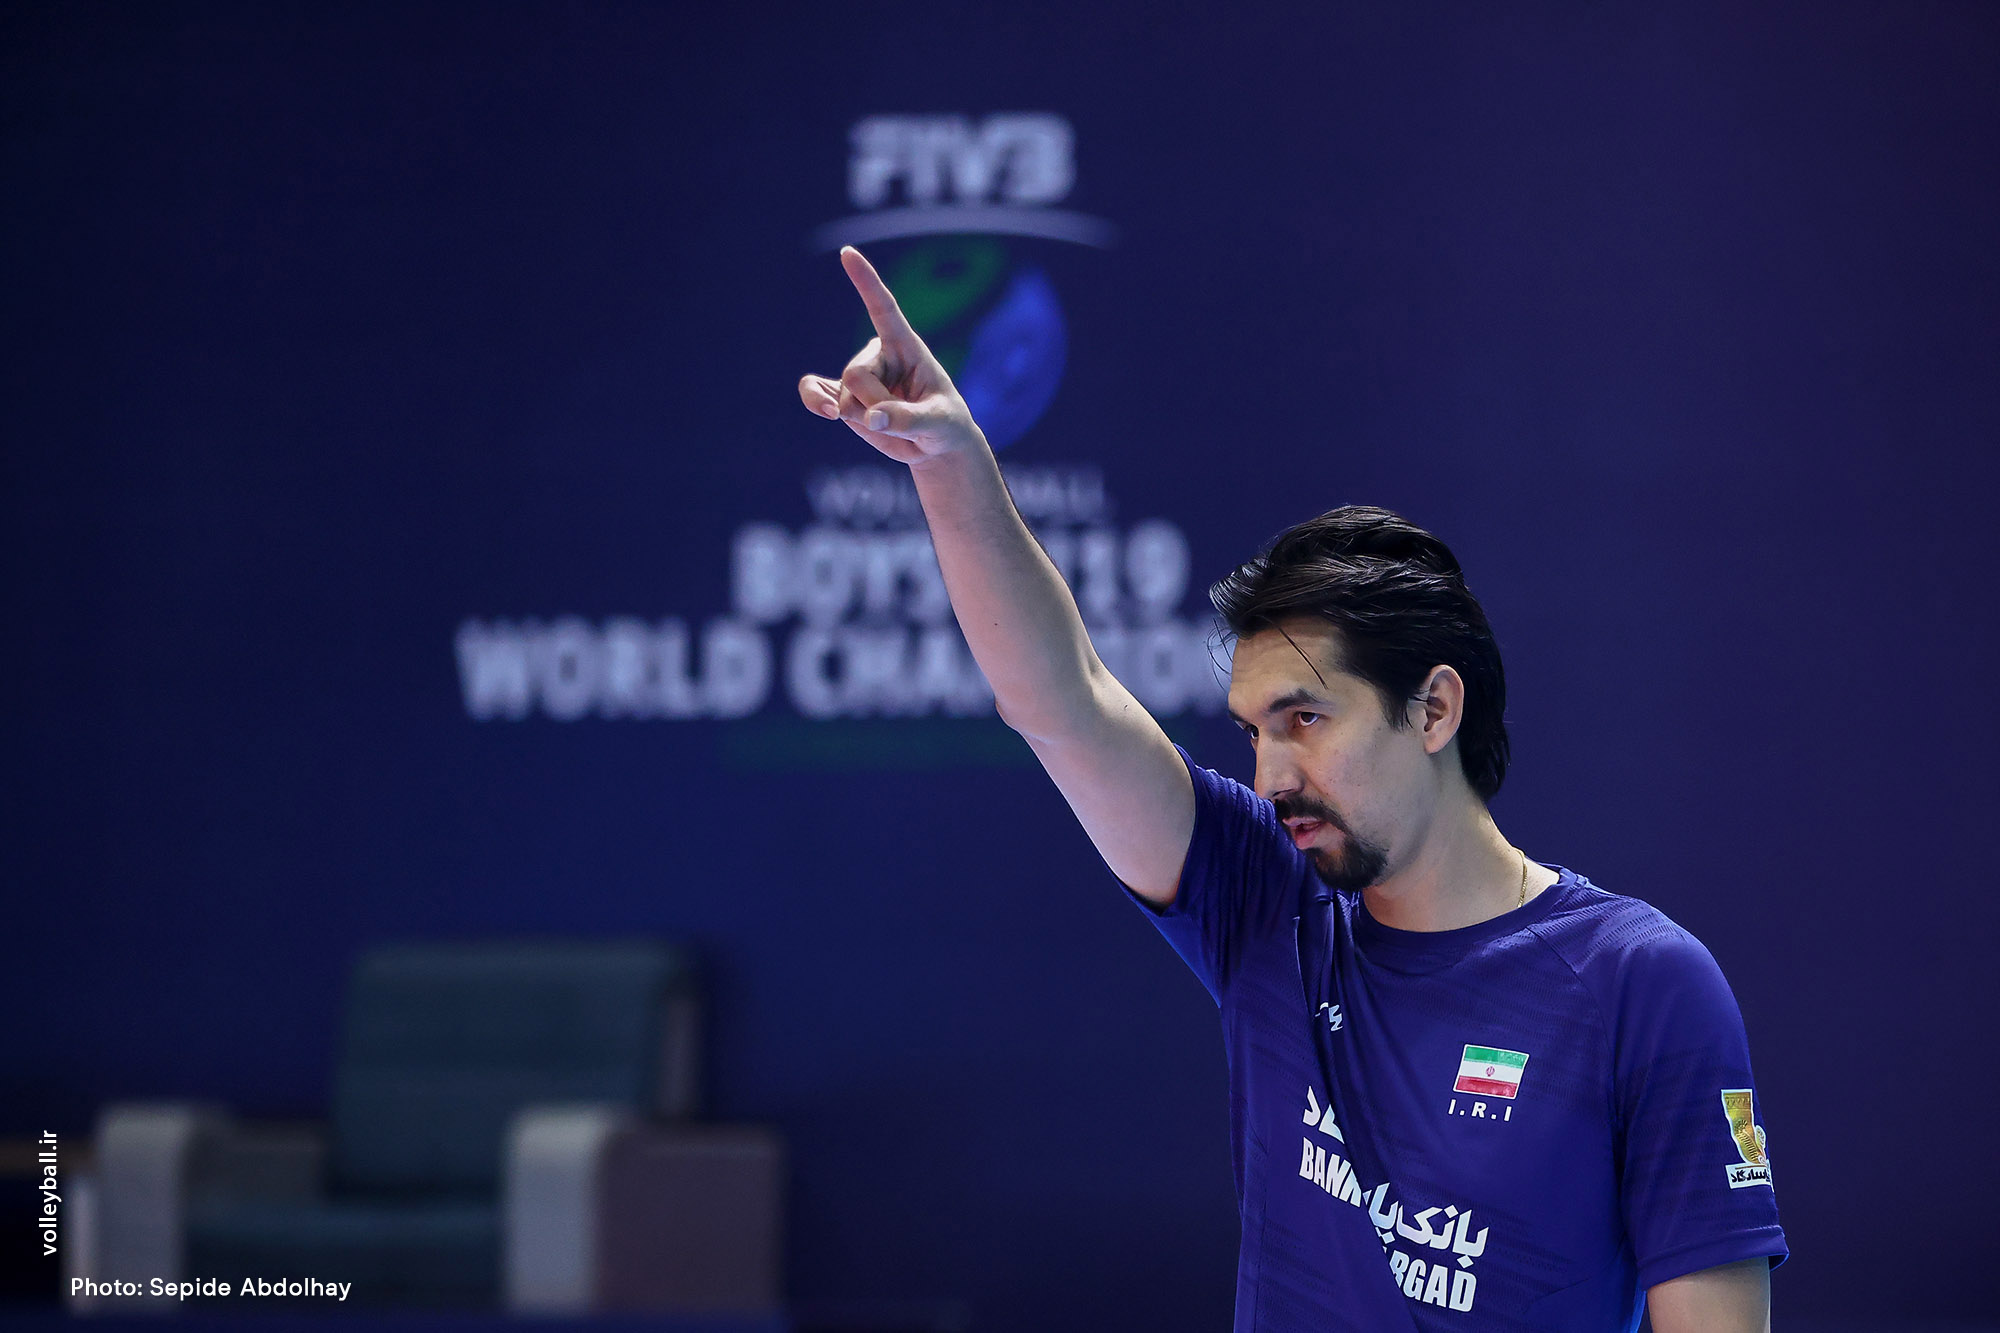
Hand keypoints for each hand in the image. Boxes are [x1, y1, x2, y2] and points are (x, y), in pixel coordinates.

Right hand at [797, 246, 985, 465]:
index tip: (847, 253)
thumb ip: (907, 419)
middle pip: (857, 374)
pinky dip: (814, 400)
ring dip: (862, 416)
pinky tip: (826, 412)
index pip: (883, 308)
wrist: (934, 447)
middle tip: (902, 418)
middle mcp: (878, 355)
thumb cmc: (945, 425)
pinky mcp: (844, 397)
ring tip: (889, 421)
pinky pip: (816, 392)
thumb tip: (871, 418)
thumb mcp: (938, 422)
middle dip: (875, 404)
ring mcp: (859, 376)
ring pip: (843, 394)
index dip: (866, 281)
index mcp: (906, 346)